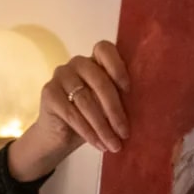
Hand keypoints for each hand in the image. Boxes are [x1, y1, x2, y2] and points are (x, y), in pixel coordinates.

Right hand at [7, 41, 130, 183]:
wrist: (61, 136)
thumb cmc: (92, 119)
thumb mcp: (109, 107)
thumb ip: (121, 99)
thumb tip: (145, 108)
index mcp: (96, 61)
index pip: (105, 49)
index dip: (118, 67)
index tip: (128, 90)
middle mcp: (78, 63)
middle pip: (100, 81)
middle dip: (115, 110)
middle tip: (125, 132)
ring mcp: (61, 75)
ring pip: (86, 100)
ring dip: (102, 126)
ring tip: (114, 145)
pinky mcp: (48, 92)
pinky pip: (71, 113)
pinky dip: (87, 131)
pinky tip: (98, 144)